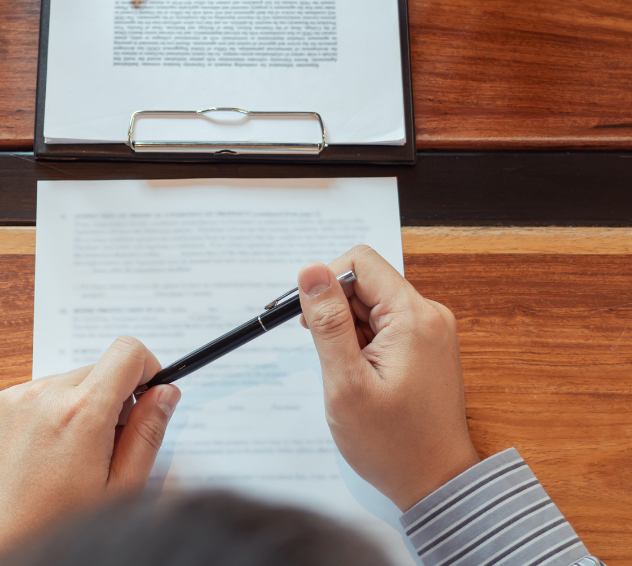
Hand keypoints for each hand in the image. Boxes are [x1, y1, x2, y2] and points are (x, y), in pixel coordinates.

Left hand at [0, 337, 180, 560]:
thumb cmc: (55, 527)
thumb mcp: (118, 489)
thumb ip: (147, 434)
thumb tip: (166, 392)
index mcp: (84, 411)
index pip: (128, 352)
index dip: (145, 369)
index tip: (144, 396)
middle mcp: (47, 393)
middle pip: (97, 370)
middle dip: (109, 399)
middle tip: (103, 445)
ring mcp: (14, 396)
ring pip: (63, 382)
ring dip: (73, 407)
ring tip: (63, 456)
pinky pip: (31, 393)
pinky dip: (41, 414)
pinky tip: (36, 454)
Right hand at [297, 245, 479, 510]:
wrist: (436, 486)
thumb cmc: (392, 444)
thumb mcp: (346, 382)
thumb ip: (327, 322)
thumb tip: (310, 271)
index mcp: (413, 315)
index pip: (360, 262)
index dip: (326, 282)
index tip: (311, 320)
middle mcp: (427, 314)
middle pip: (365, 281)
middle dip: (335, 309)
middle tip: (326, 354)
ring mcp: (429, 330)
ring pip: (371, 303)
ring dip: (347, 328)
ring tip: (347, 372)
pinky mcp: (425, 345)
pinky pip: (383, 323)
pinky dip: (362, 341)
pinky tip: (360, 373)